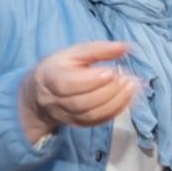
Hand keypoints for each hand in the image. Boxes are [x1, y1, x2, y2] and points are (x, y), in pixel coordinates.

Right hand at [19, 41, 139, 142]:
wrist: (40, 94)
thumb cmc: (59, 68)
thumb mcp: (73, 53)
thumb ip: (98, 50)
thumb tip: (125, 47)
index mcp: (51, 78)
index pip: (67, 84)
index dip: (91, 80)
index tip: (111, 72)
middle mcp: (56, 101)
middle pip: (81, 103)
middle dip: (108, 92)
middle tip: (126, 79)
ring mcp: (67, 115)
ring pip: (91, 115)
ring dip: (115, 102)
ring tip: (131, 87)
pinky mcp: (78, 124)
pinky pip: (98, 121)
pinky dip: (116, 111)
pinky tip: (128, 99)